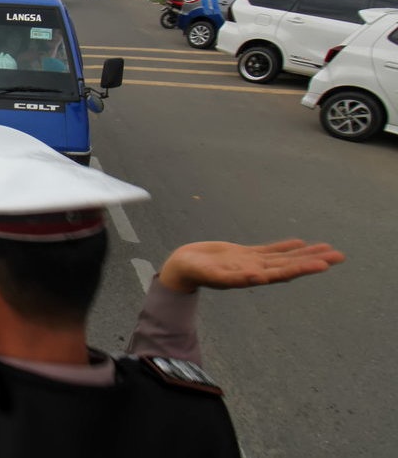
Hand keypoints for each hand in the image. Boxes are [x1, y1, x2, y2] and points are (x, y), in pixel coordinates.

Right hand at [157, 239, 344, 293]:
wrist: (181, 267)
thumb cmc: (193, 272)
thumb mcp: (211, 274)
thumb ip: (232, 278)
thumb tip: (257, 279)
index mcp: (251, 277)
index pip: (282, 272)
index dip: (302, 268)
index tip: (323, 265)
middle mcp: (256, 271)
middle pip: (290, 265)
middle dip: (314, 260)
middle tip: (340, 256)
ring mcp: (251, 262)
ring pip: (284, 257)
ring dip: (306, 253)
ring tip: (328, 248)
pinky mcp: (244, 254)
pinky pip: (269, 250)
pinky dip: (285, 247)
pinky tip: (299, 243)